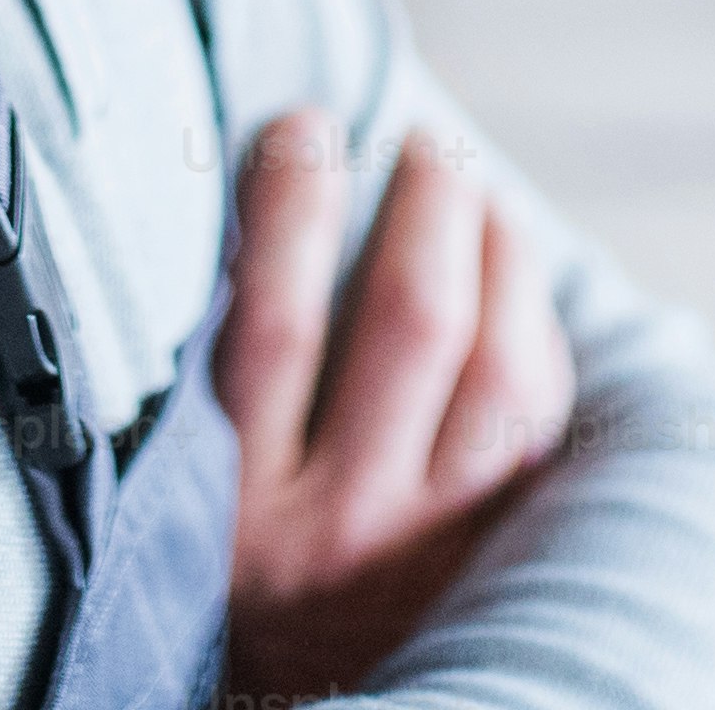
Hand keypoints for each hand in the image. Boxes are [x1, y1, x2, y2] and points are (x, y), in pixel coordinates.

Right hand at [217, 111, 575, 702]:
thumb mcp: (175, 502)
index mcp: (229, 508)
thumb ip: (205, 383)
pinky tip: (516, 297)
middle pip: (411, 322)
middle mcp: (335, 532)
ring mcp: (429, 552)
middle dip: (427, 204)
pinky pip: (539, 433)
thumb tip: (258, 202)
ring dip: (502, 258)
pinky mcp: (495, 567)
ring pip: (502, 373)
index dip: (293, 202)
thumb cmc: (218, 589)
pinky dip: (535, 343)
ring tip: (484, 199)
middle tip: (424, 144)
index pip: (271, 320)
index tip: (304, 124)